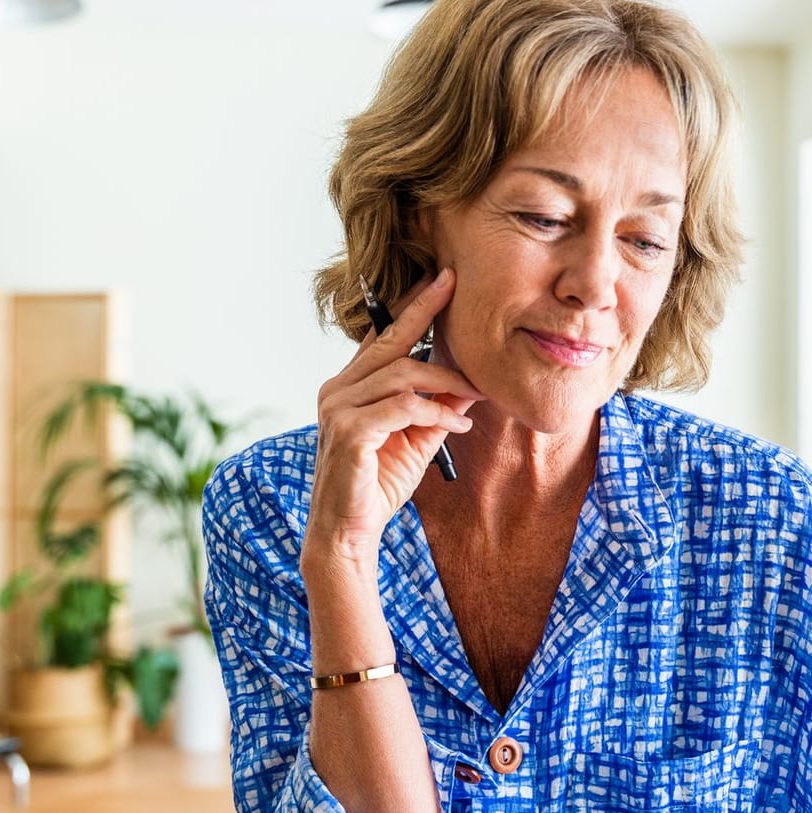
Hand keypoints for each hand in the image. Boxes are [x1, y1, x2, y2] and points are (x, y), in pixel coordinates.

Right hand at [305, 268, 484, 569]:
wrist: (348, 533)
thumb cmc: (377, 485)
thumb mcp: (415, 440)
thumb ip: (435, 409)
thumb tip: (468, 383)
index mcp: (348, 387)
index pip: (382, 338)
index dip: (412, 308)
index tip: (442, 280)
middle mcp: (337, 390)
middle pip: (390, 343)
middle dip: (424, 311)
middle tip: (458, 290)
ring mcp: (338, 408)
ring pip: (401, 375)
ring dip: (445, 384)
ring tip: (474, 397)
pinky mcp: (347, 431)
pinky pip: (402, 407)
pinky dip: (435, 411)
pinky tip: (456, 423)